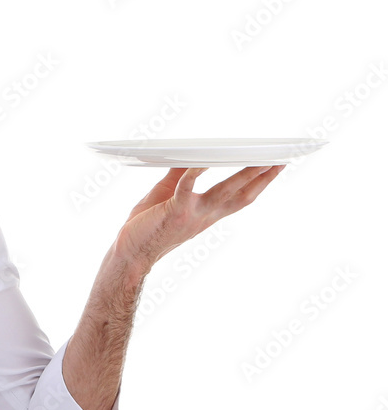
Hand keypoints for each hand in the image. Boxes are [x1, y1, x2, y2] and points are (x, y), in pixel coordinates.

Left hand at [114, 164, 283, 271]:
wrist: (128, 254)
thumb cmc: (144, 227)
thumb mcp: (166, 195)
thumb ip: (180, 175)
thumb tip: (191, 154)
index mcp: (206, 214)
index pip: (240, 198)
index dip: (259, 184)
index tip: (275, 168)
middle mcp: (204, 216)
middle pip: (241, 195)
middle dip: (263, 177)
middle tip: (281, 160)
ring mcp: (192, 215)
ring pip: (224, 192)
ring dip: (244, 175)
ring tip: (261, 160)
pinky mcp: (175, 212)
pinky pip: (187, 188)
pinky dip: (195, 173)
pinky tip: (204, 160)